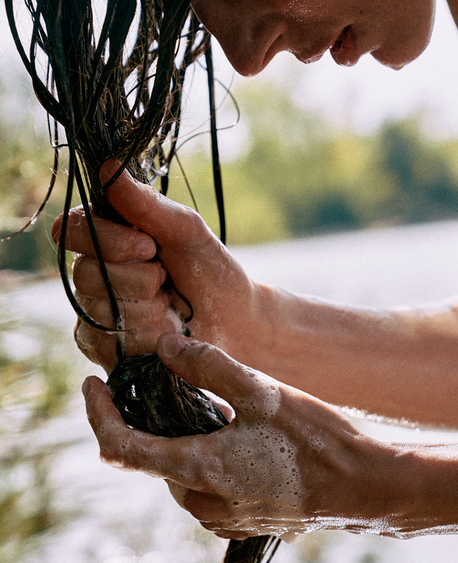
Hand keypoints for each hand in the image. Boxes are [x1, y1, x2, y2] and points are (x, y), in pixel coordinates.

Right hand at [53, 160, 257, 371]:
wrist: (235, 322)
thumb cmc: (210, 271)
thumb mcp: (187, 231)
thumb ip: (148, 206)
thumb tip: (109, 167)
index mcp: (106, 237)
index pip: (72, 231)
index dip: (107, 240)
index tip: (149, 245)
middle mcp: (93, 274)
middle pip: (86, 275)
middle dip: (138, 279)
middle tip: (167, 280)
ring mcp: (96, 314)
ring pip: (99, 311)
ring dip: (147, 309)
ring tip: (171, 308)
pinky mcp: (105, 349)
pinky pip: (109, 344)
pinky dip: (147, 337)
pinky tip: (167, 331)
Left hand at [82, 333, 377, 538]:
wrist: (365, 489)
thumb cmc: (317, 442)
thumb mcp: (262, 393)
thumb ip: (208, 367)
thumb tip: (165, 346)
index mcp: (198, 470)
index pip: (120, 448)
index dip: (97, 415)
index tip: (94, 384)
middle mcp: (202, 502)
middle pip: (150, 458)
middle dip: (146, 422)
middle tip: (160, 383)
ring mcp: (223, 517)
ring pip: (180, 472)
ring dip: (179, 439)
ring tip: (205, 405)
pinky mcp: (244, 520)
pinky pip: (207, 486)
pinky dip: (205, 458)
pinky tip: (234, 434)